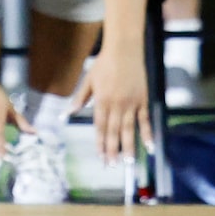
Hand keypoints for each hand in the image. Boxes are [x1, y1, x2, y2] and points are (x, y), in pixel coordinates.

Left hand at [69, 45, 152, 169]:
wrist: (124, 50)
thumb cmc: (104, 64)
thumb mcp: (88, 80)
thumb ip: (79, 98)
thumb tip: (66, 114)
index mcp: (101, 100)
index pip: (99, 126)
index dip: (100, 142)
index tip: (100, 156)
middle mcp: (116, 104)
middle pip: (113, 131)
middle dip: (112, 149)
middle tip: (111, 165)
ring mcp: (131, 103)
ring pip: (129, 129)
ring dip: (128, 146)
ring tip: (127, 162)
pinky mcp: (143, 100)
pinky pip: (145, 120)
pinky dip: (147, 134)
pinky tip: (148, 147)